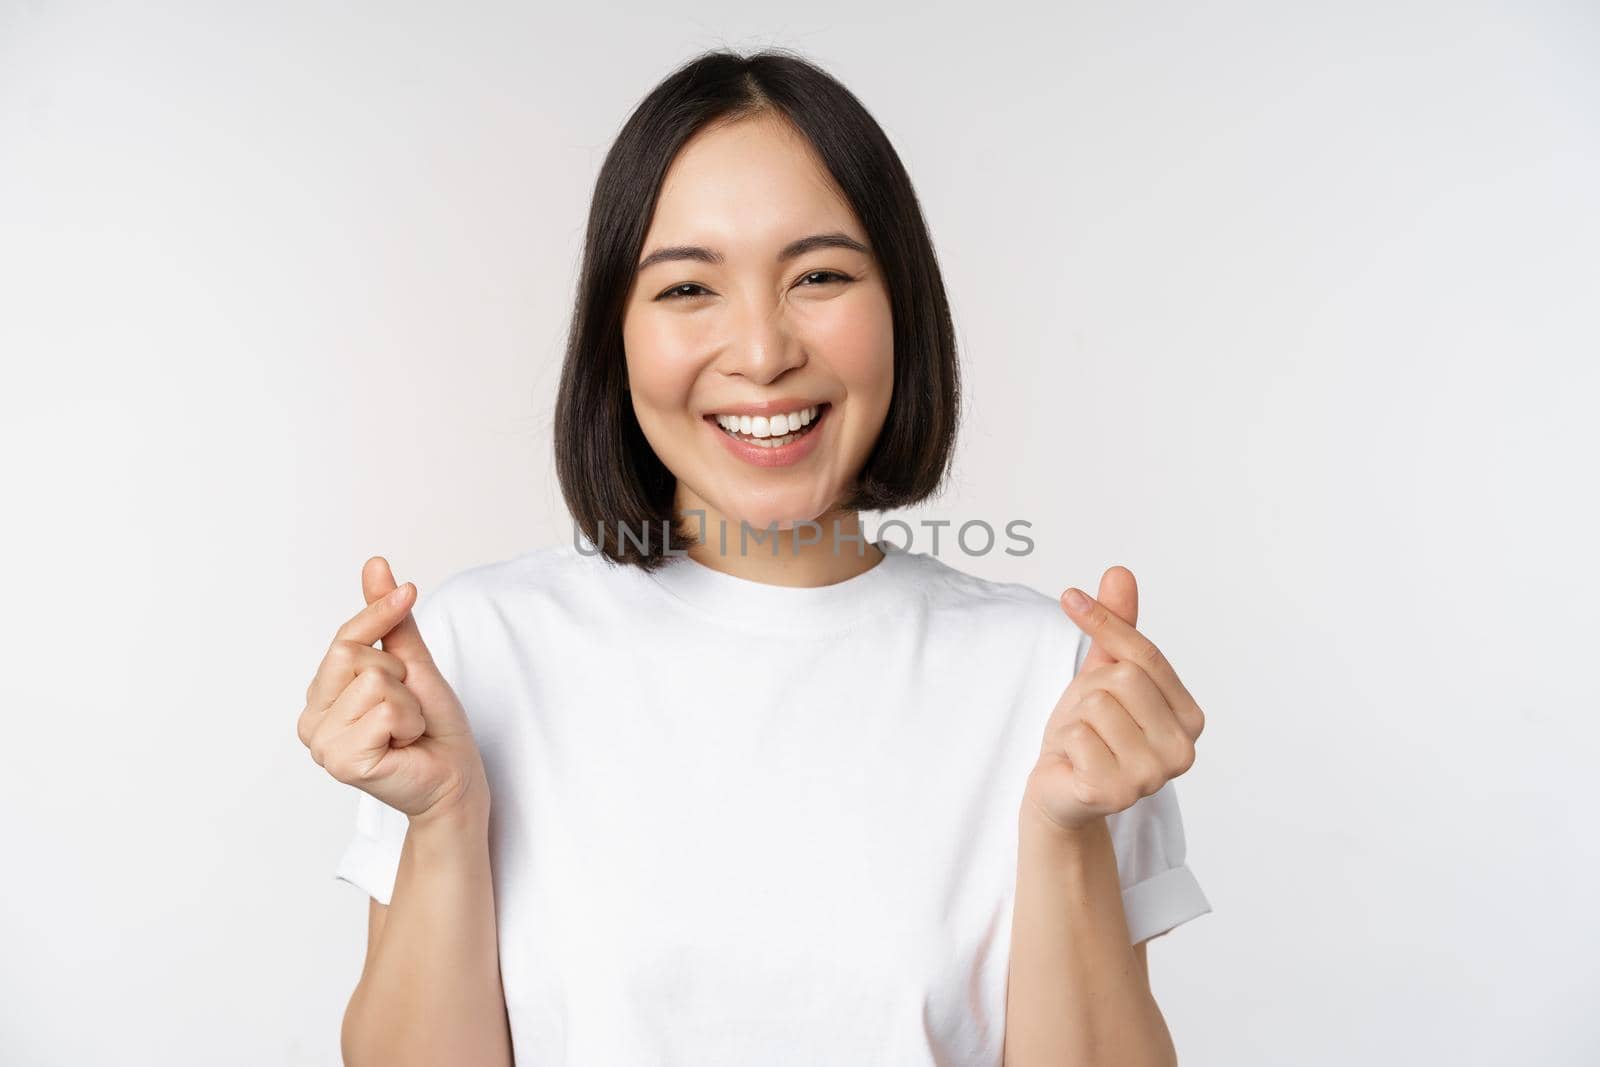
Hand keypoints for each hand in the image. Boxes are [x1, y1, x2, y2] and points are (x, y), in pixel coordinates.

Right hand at [297, 556, 488, 824]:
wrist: (455, 777)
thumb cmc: (433, 726)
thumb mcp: (413, 664)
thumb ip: (390, 621)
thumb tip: (375, 565)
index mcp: (322, 694)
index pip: (344, 637)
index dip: (379, 613)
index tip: (410, 592)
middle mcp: (312, 718)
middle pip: (352, 653)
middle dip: (399, 674)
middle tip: (408, 708)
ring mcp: (322, 743)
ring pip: (374, 681)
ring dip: (408, 703)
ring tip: (406, 730)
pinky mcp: (342, 761)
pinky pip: (385, 710)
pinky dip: (409, 722)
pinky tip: (404, 745)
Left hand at [1024, 566, 1205, 834]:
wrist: (1059, 789)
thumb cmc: (1089, 732)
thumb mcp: (1103, 673)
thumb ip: (1117, 628)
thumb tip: (1119, 572)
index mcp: (1190, 718)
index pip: (1147, 654)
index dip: (1104, 623)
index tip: (1070, 598)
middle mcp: (1182, 751)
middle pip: (1123, 677)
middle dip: (1090, 690)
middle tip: (1088, 719)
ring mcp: (1152, 777)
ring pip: (1097, 704)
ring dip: (1075, 719)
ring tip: (1083, 743)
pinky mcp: (1115, 793)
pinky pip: (1077, 735)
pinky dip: (1064, 743)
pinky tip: (1075, 763)